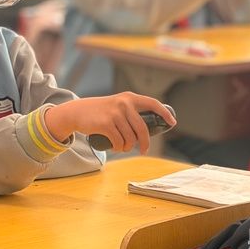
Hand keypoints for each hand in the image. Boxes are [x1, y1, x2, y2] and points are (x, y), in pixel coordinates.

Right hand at [44, 92, 176, 153]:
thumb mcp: (117, 105)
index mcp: (129, 98)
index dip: (165, 113)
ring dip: (127, 147)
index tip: (172, 123)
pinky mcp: (105, 123)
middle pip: (143, 129)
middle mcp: (123, 103)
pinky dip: (119, 148)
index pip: (153, 103)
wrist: (77, 112)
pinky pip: (119, 142)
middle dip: (145, 143)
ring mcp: (114, 113)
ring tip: (122, 146)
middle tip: (144, 150)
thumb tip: (152, 125)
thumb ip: (131, 111)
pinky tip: (115, 147)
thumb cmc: (100, 111)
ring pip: (130, 138)